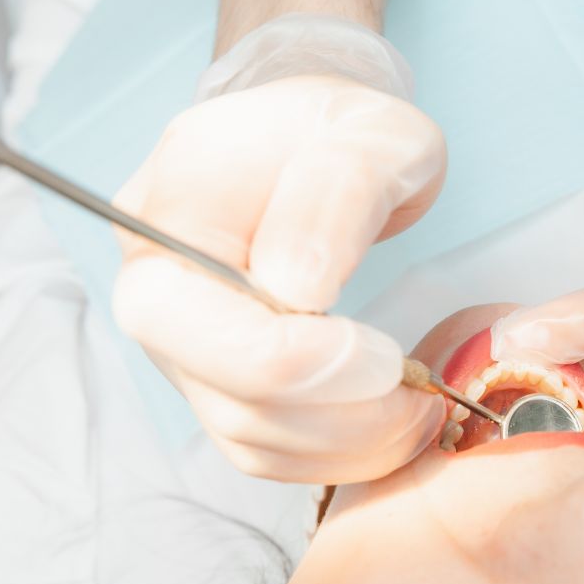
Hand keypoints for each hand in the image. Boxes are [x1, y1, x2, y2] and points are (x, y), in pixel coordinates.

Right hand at [112, 74, 446, 483]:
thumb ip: (337, 190)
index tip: (386, 356)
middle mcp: (159, 292)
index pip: (187, 320)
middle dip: (332, 415)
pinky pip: (273, 449)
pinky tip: (396, 421)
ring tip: (423, 406)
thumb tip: (296, 290)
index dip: (290, 360)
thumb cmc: (342, 130)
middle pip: (220, 395)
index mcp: (167, 213)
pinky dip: (342, 454)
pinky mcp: (228, 384)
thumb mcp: (369, 132)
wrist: (319, 144)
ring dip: (350, 443)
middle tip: (417, 394)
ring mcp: (189, 346)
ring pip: (251, 439)